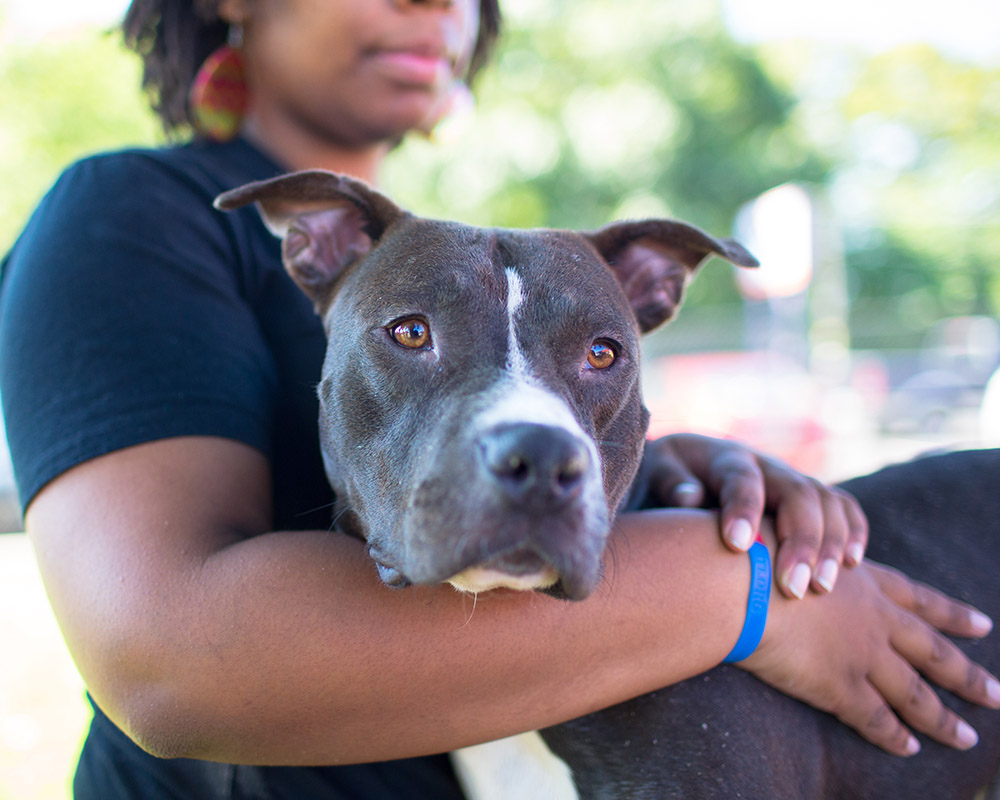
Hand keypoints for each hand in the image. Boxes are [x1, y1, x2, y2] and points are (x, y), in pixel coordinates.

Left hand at [637, 433, 866, 597]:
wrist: (684, 467)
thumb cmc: (666, 479)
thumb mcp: (656, 471)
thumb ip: (670, 481)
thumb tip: (689, 498)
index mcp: (724, 458)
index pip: (742, 479)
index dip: (743, 509)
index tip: (738, 545)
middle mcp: (766, 465)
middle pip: (797, 494)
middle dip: (800, 541)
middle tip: (793, 589)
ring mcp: (791, 479)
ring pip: (826, 502)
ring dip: (831, 545)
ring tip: (822, 588)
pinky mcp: (809, 496)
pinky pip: (843, 506)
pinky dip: (854, 531)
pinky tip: (854, 565)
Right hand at [741, 551, 999, 755]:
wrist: (737, 580)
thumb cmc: (752, 554)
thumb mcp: (791, 544)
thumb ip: (807, 557)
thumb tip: (796, 560)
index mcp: (861, 580)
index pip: (917, 598)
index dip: (950, 613)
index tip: (982, 624)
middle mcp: (872, 618)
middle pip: (932, 651)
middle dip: (967, 674)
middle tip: (998, 692)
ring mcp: (860, 653)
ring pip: (914, 693)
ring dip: (942, 719)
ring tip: (966, 738)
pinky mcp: (838, 686)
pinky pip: (875, 717)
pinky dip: (895, 735)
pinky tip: (909, 748)